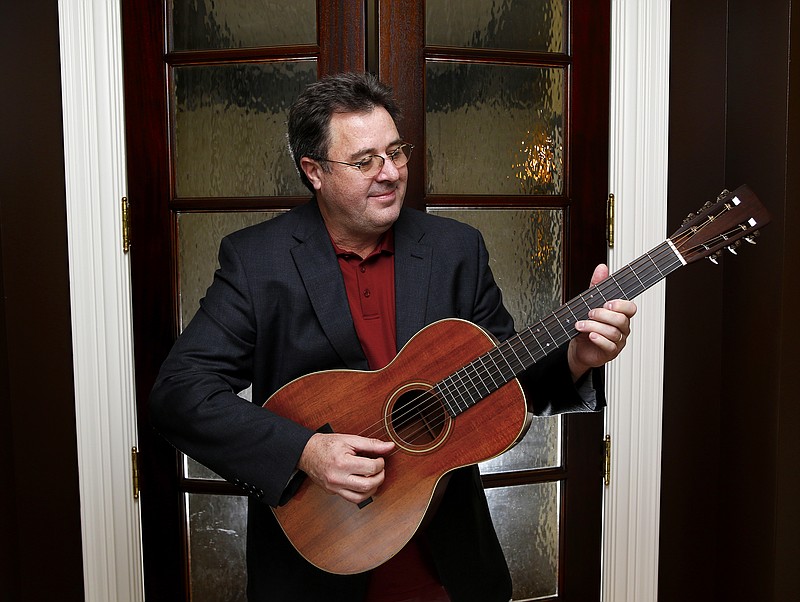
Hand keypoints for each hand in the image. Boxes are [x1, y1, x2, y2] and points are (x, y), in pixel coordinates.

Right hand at [297, 433, 395, 503]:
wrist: (307, 452)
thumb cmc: (327, 445)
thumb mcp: (349, 440)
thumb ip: (371, 444)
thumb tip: (389, 446)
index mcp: (342, 463)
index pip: (371, 468)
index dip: (380, 463)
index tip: (379, 459)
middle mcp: (338, 478)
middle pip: (367, 485)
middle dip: (379, 477)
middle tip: (380, 469)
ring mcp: (335, 488)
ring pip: (361, 497)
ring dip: (372, 489)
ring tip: (373, 477)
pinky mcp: (333, 493)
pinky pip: (352, 499)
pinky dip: (362, 494)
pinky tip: (364, 484)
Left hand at [568, 264, 636, 380]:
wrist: (578, 346)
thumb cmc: (587, 324)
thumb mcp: (590, 303)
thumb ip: (597, 286)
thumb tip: (602, 268)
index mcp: (620, 314)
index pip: (630, 308)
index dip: (620, 305)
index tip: (607, 303)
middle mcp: (622, 328)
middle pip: (621, 320)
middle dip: (603, 315)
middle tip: (589, 313)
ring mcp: (618, 341)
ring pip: (613, 332)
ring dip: (594, 327)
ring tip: (581, 325)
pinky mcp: (611, 352)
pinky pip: (609, 346)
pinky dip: (599, 339)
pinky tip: (590, 336)